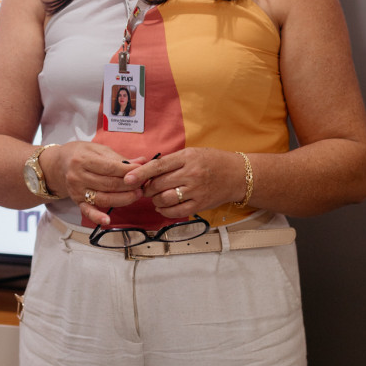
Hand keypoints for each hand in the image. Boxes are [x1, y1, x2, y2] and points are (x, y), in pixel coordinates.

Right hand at [41, 141, 145, 226]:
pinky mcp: (77, 201)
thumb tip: (142, 161)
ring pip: (103, 198)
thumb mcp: (98, 149)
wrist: (59, 163)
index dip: (128, 170)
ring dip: (123, 199)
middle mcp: (78, 176)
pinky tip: (107, 220)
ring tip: (137, 195)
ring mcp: (77, 190)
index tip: (142, 170)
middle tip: (143, 184)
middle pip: (109, 184)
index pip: (110, 167)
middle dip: (129, 185)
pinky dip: (97, 216)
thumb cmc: (81, 154)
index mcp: (83, 159)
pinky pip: (87, 211)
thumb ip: (119, 158)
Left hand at [123, 148, 247, 218]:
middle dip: (147, 188)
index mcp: (187, 158)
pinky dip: (164, 210)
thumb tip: (147, 170)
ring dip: (155, 200)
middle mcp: (191, 174)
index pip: (158, 165)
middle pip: (159, 184)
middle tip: (145, 188)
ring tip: (155, 197)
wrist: (237, 175)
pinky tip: (162, 206)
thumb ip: (172, 161)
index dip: (141, 173)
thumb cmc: (212, 161)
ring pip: (165, 199)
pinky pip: (176, 211)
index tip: (128, 179)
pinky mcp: (200, 204)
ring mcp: (196, 191)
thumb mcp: (192, 153)